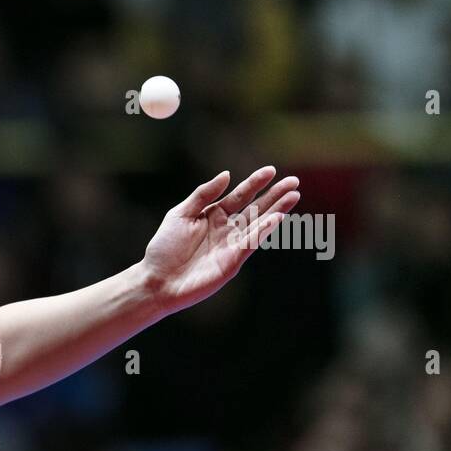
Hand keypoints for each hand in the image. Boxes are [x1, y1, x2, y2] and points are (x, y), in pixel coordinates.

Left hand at [140, 166, 300, 316]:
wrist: (157, 280)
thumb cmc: (164, 248)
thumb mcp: (181, 214)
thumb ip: (203, 194)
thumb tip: (227, 175)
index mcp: (213, 215)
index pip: (239, 196)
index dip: (255, 183)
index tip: (271, 171)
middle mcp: (226, 229)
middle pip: (255, 209)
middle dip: (274, 195)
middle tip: (294, 181)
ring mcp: (231, 246)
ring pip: (258, 224)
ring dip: (276, 210)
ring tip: (293, 196)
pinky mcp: (232, 262)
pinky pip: (250, 243)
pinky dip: (263, 231)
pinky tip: (276, 218)